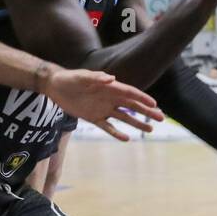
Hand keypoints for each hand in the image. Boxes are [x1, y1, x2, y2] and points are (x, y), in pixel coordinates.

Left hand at [44, 68, 162, 140]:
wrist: (55, 86)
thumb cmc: (69, 78)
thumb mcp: (81, 76)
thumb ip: (96, 77)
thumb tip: (112, 79)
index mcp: (109, 87)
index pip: (130, 93)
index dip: (143, 99)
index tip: (155, 105)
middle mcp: (109, 98)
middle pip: (132, 106)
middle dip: (147, 112)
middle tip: (161, 118)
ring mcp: (103, 109)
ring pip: (124, 117)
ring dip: (137, 123)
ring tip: (150, 129)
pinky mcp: (93, 118)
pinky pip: (108, 127)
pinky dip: (116, 133)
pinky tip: (126, 138)